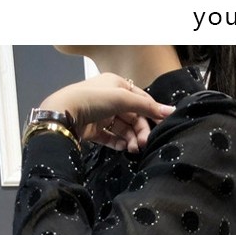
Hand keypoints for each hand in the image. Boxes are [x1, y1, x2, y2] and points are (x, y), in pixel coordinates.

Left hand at [40, 72, 174, 152]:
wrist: (63, 114)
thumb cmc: (94, 100)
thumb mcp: (122, 98)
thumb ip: (147, 106)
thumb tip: (172, 111)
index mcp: (116, 85)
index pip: (141, 99)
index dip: (152, 112)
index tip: (162, 126)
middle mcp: (110, 99)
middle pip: (133, 117)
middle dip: (140, 131)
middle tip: (144, 144)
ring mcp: (101, 115)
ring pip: (123, 129)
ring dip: (131, 139)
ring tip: (133, 149)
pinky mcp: (93, 130)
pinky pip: (111, 138)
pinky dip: (118, 143)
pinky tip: (123, 149)